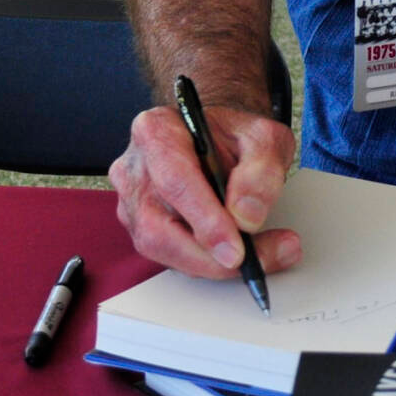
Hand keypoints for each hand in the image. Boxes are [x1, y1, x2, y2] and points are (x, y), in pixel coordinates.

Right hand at [109, 101, 301, 282]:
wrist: (218, 137)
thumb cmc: (232, 133)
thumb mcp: (262, 137)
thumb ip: (261, 170)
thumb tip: (246, 216)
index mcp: (158, 131)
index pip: (174, 181)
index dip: (205, 221)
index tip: (237, 249)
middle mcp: (136, 168)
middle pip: (158, 227)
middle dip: (209, 256)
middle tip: (255, 260)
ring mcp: (134, 202)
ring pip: (163, 250)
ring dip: (212, 264)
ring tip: (260, 256)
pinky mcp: (142, 228)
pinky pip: (171, 258)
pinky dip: (207, 264)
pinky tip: (239, 254)